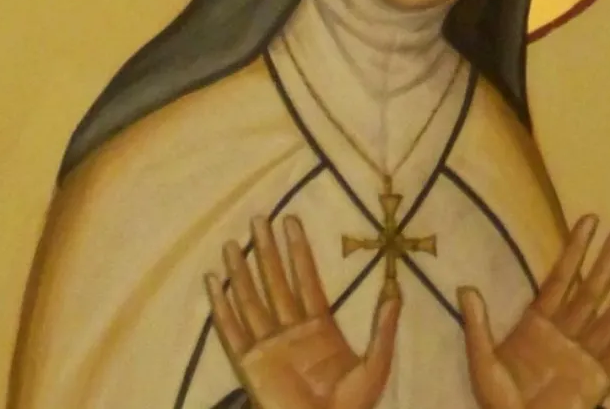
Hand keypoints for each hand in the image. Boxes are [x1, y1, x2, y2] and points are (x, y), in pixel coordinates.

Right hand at [205, 215, 400, 408]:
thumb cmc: (351, 405)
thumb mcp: (375, 364)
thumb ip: (383, 328)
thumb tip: (395, 291)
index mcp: (318, 325)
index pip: (305, 277)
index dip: (298, 249)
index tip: (290, 221)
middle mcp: (290, 328)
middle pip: (275, 280)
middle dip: (267, 250)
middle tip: (259, 218)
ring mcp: (268, 344)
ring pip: (251, 298)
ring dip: (241, 271)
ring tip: (230, 243)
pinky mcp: (250, 363)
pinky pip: (232, 330)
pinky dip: (221, 307)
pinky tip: (213, 282)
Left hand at [460, 215, 609, 408]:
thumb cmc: (498, 402)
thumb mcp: (481, 361)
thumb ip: (477, 325)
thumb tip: (465, 288)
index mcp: (538, 322)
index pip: (562, 276)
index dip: (576, 248)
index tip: (589, 220)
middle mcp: (566, 332)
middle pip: (593, 287)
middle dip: (609, 256)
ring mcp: (585, 354)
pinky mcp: (600, 379)